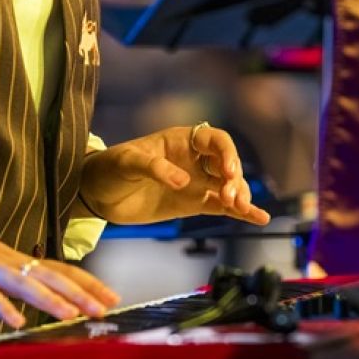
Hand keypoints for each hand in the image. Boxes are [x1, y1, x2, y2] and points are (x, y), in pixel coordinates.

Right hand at [0, 211, 120, 328]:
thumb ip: (12, 283)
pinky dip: (2, 306)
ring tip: (72, 315)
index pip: (61, 270)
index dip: (87, 283)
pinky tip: (17, 322)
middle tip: (104, 309)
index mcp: (16, 259)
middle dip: (80, 293)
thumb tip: (35, 303)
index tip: (112, 298)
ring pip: (24, 283)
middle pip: (51, 275)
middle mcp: (8, 259)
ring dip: (50, 300)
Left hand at [78, 124, 270, 225]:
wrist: (98, 194)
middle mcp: (195, 159)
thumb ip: (154, 168)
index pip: (216, 140)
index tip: (228, 173)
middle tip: (230, 197)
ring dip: (240, 196)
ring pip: (229, 187)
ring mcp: (197, 182)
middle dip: (235, 180)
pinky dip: (241, 212)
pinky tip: (260, 218)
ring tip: (243, 209)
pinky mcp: (194, 203)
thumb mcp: (128, 162)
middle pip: (227, 165)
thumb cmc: (110, 168)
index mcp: (182, 140)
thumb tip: (183, 181)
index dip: (227, 154)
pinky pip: (222, 207)